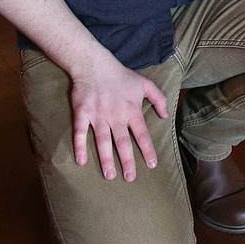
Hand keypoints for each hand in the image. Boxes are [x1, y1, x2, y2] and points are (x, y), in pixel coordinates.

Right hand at [69, 60, 168, 181]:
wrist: (95, 65)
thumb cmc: (122, 76)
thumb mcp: (146, 84)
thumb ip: (159, 99)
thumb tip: (165, 116)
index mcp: (132, 110)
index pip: (142, 134)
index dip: (148, 150)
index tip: (152, 165)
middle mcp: (116, 116)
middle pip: (123, 142)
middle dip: (127, 161)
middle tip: (130, 178)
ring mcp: (98, 115)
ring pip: (103, 141)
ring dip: (106, 159)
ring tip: (109, 175)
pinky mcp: (82, 113)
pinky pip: (79, 133)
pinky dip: (79, 147)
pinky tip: (80, 161)